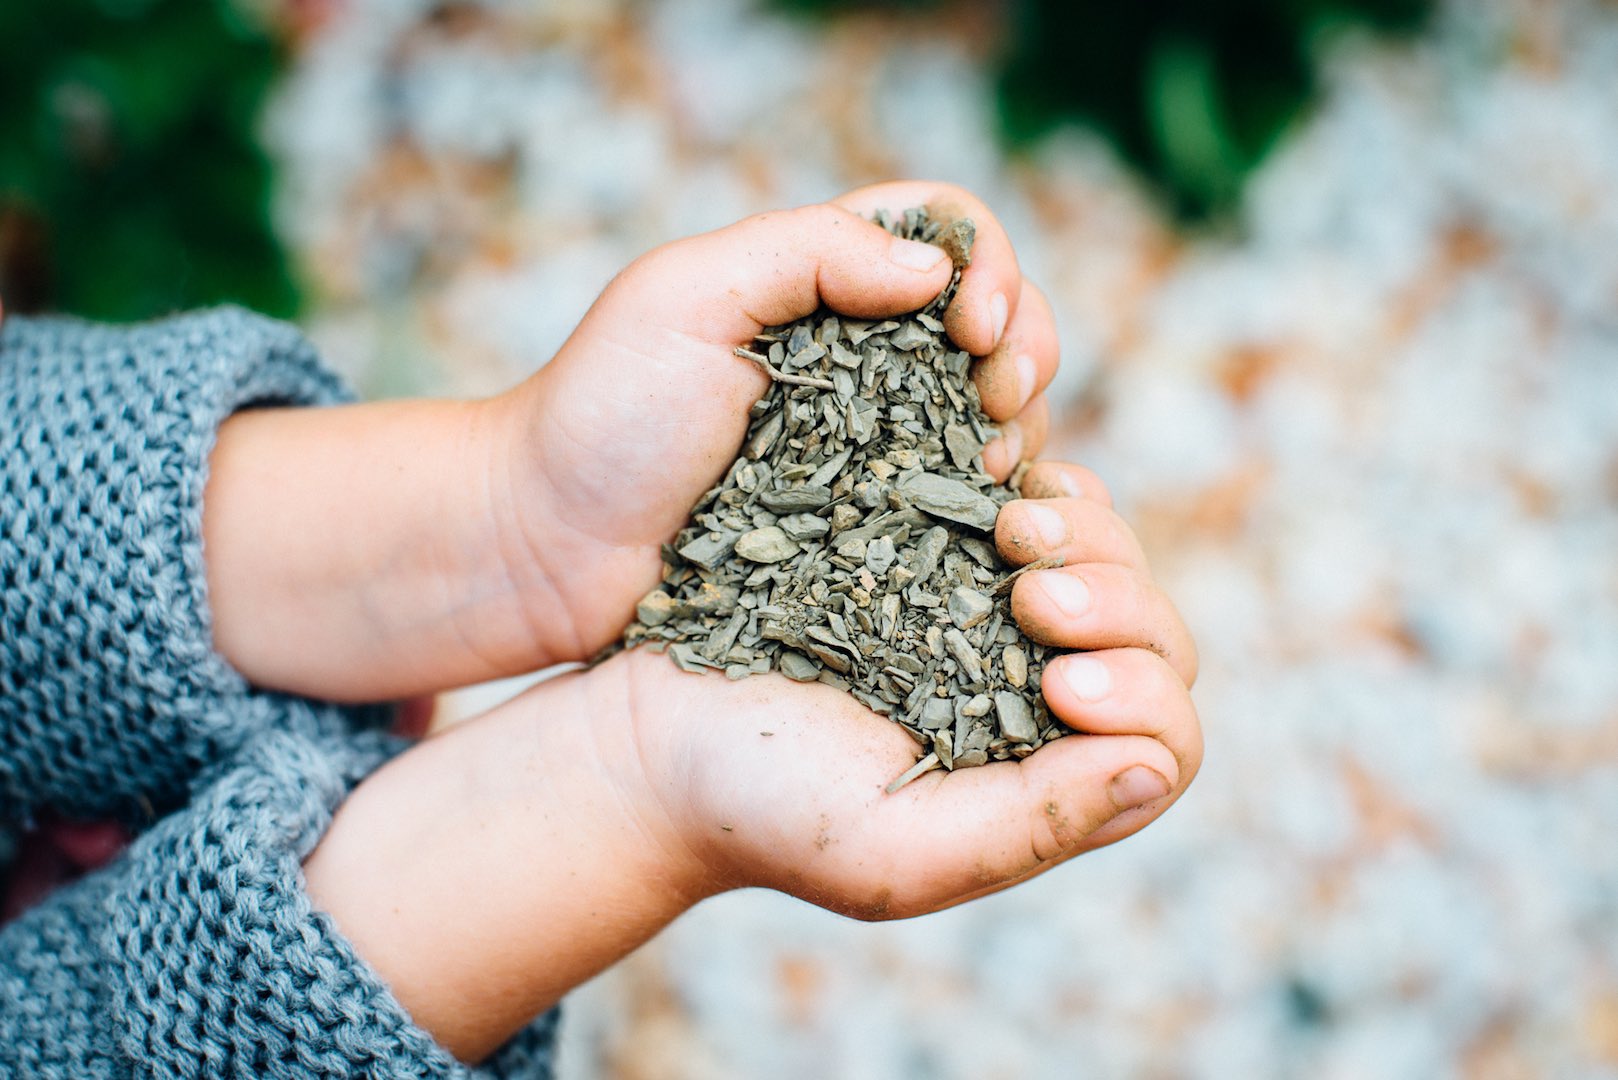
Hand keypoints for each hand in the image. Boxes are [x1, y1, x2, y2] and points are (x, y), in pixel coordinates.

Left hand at [485, 181, 1061, 665]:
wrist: (547, 553)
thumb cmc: (600, 416)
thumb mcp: (686, 297)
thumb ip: (805, 253)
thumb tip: (936, 271)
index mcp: (822, 283)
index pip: (951, 236)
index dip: (989, 269)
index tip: (971, 330)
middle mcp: (863, 358)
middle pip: (998, 322)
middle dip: (1024, 349)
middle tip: (994, 404)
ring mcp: (874, 447)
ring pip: (997, 413)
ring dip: (1017, 427)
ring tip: (988, 467)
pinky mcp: (872, 530)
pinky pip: (962, 505)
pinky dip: (993, 502)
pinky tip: (987, 520)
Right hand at [613, 459, 1198, 912]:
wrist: (652, 732)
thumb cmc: (762, 809)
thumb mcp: (893, 851)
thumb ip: (1029, 825)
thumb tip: (1150, 765)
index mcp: (1040, 779)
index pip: (1163, 740)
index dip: (1142, 698)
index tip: (1060, 682)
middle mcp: (1033, 698)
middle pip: (1154, 636)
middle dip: (1121, 600)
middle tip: (1031, 591)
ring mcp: (993, 615)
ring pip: (1110, 555)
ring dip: (1088, 531)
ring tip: (1011, 530)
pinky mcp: (944, 546)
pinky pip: (1038, 498)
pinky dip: (1039, 482)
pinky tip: (998, 482)